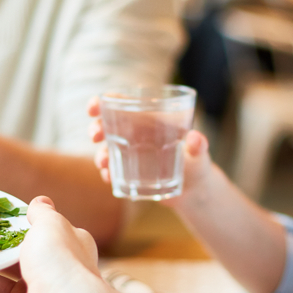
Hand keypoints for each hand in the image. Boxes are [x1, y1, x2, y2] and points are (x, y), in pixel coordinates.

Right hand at [87, 97, 215, 209]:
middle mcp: (136, 134)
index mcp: (149, 120)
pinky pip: (113, 171)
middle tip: (95, 137)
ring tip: (104, 164)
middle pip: (108, 125)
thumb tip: (195, 138)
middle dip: (96, 127)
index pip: (122, 104)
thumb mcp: (199, 153)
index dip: (103, 102)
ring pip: (106, 149)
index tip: (92, 108)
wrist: (194, 190)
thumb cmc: (197, 163)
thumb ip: (199, 145)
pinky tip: (109, 178)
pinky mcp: (130, 172)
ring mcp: (131, 154)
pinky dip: (107, 173)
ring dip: (99, 154)